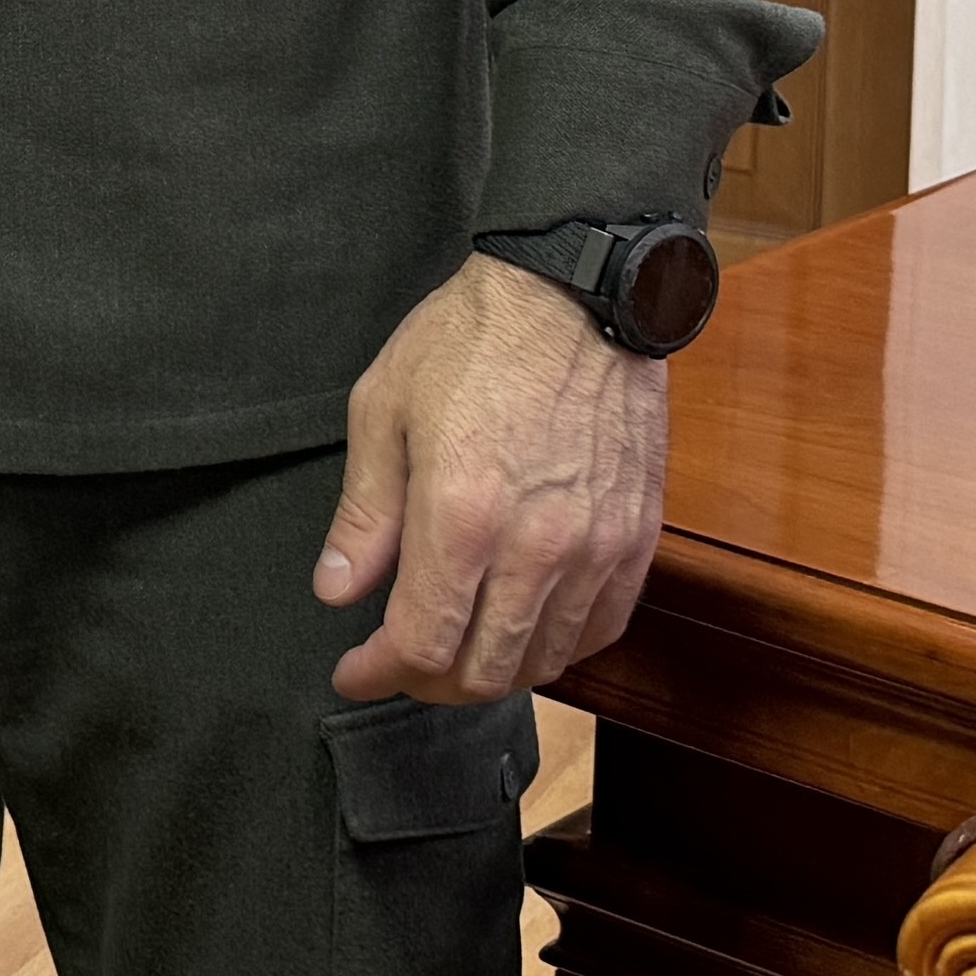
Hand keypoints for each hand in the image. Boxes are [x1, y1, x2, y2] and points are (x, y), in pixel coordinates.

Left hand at [318, 253, 670, 704]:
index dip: (378, 673)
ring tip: (457, 648)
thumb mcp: (383, 409)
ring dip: (493, 670)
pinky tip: (525, 627)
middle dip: (430, 683)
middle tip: (399, 663)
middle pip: (484, 671)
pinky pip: (602, 627)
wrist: (577, 291)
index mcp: (461, 517)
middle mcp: (535, 547)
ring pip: (545, 660)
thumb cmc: (469, 339)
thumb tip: (337, 594)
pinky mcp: (638, 536)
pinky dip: (558, 646)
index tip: (352, 670)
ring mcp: (596, 547)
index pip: (421, 644)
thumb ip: (364, 515)